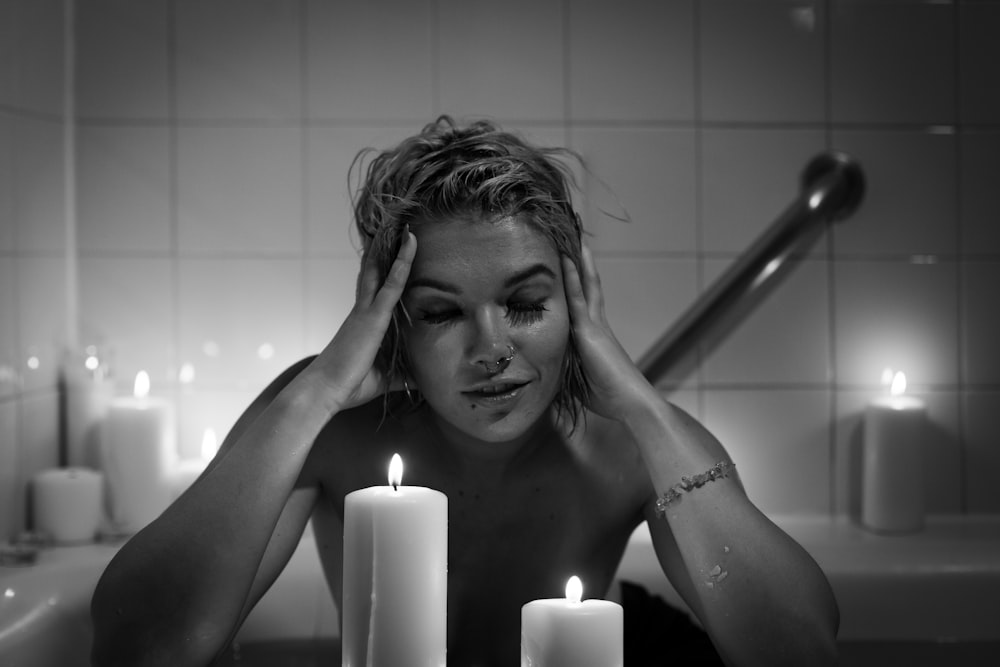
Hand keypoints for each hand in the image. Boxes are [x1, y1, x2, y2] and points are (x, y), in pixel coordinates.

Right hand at [307, 231, 416, 411]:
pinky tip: (410, 245)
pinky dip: (402, 264)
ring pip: (383, 271)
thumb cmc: (347, 387)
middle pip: (375, 273)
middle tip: (398, 230)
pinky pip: (392, 284)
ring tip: (407, 228)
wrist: (323, 391)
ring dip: (395, 249)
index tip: (390, 253)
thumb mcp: (382, 379)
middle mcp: (362, 312)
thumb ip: (401, 375)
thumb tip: (421, 380)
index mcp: (362, 325)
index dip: (382, 271)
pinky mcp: (373, 317)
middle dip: (386, 252)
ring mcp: (366, 312)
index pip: (375, 291)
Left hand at [562, 244, 657, 420]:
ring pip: (585, 285)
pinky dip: (572, 277)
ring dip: (578, 260)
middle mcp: (597, 325)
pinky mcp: (591, 330)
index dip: (578, 282)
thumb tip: (545, 382)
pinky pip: (578, 298)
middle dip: (581, 264)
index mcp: (595, 337)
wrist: (631, 402)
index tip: (571, 263)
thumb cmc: (610, 398)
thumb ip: (565, 376)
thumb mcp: (579, 385)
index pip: (583, 303)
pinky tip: (566, 258)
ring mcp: (595, 325)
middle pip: (588, 286)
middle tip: (574, 237)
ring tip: (572, 234)